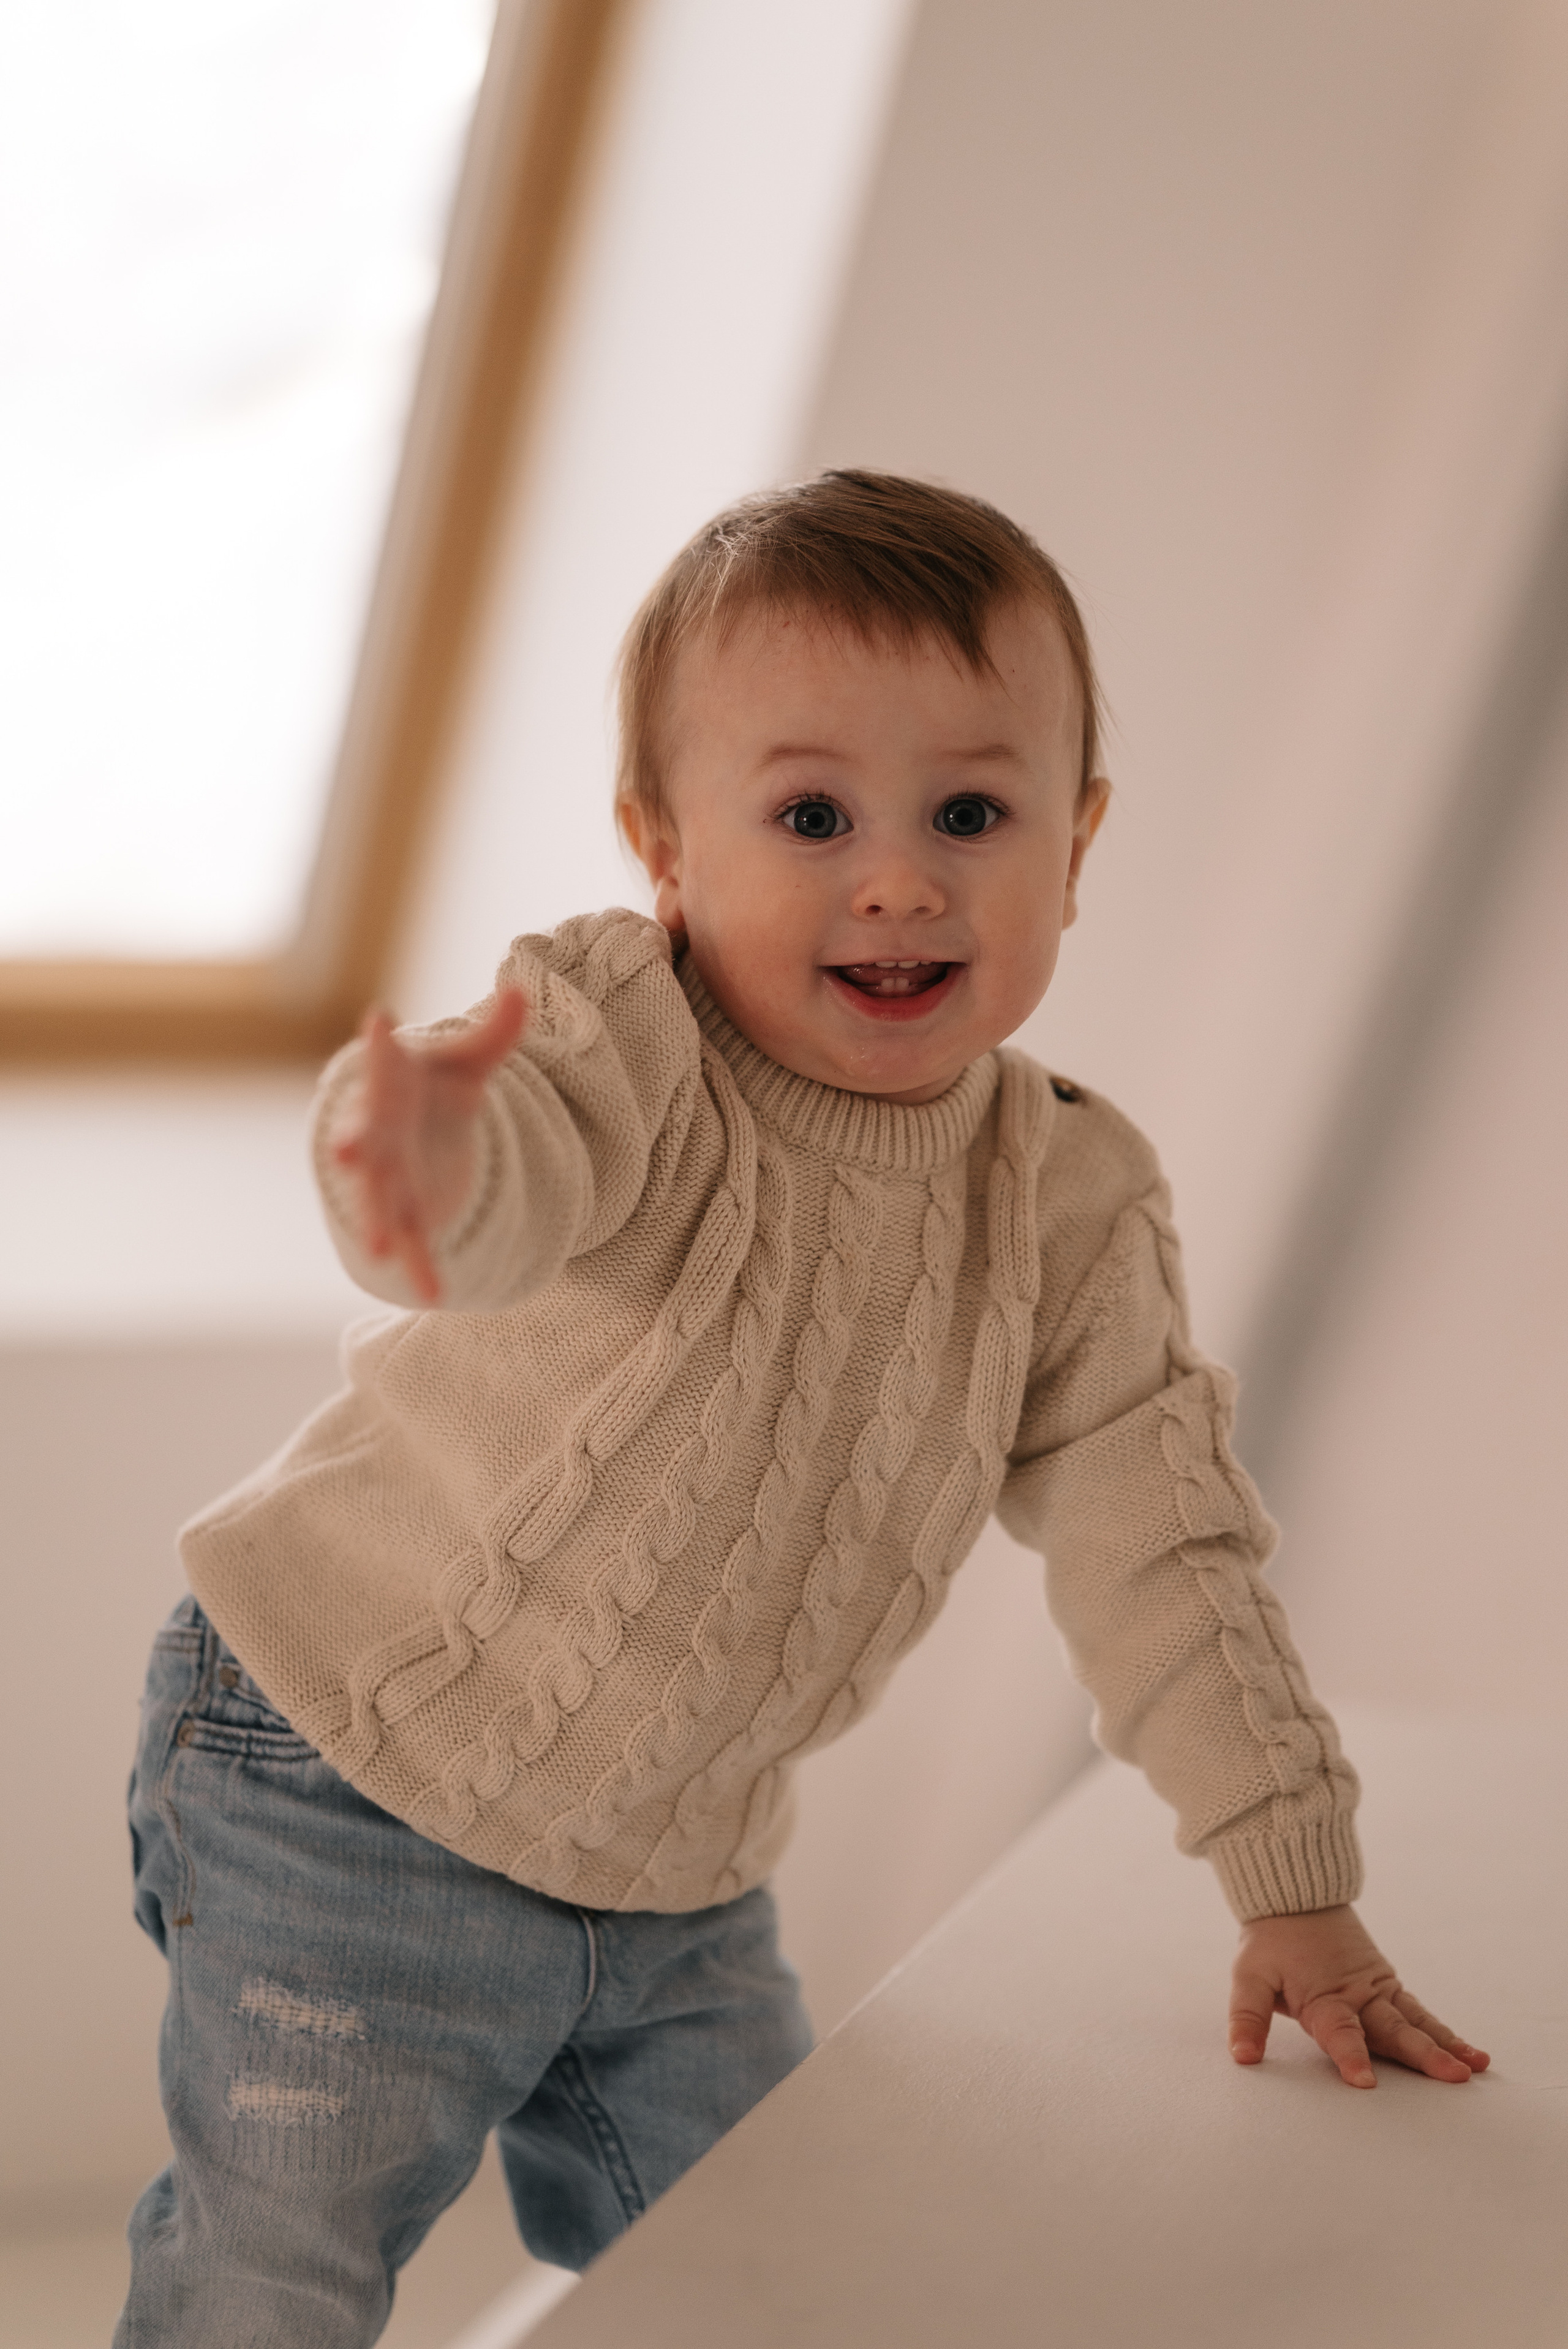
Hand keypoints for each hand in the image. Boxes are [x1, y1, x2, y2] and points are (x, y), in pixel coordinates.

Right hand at [331, 987, 527, 1303]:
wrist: (411, 1127)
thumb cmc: (433, 1082)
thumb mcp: (469, 1059)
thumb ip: (496, 1032)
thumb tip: (520, 990)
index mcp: (391, 1080)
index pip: (384, 1057)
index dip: (382, 1042)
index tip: (381, 1019)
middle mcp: (379, 1128)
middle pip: (364, 1138)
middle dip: (353, 1145)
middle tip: (342, 1152)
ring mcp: (387, 1174)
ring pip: (378, 1200)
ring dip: (377, 1222)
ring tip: (378, 1245)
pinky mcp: (406, 1209)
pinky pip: (413, 1239)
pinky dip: (420, 1266)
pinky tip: (434, 1293)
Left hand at [1229, 1905, 1488, 2088]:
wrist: (1295, 1895)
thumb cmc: (1272, 1940)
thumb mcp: (1249, 1975)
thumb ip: (1248, 2018)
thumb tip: (1242, 2056)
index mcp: (1324, 1997)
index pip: (1339, 2031)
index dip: (1349, 2055)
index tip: (1364, 2081)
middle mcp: (1358, 1995)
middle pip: (1392, 2030)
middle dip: (1422, 2055)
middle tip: (1452, 2077)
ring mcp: (1378, 1989)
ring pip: (1415, 2021)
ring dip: (1445, 2045)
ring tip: (1473, 2068)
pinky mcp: (1388, 1985)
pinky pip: (1419, 2012)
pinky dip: (1443, 2032)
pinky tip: (1469, 2053)